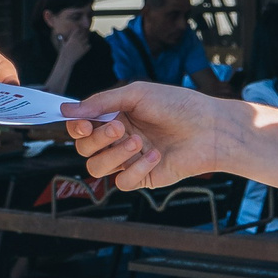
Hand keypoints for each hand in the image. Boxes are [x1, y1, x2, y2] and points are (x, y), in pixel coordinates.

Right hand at [58, 28, 90, 62]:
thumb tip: (61, 37)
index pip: (77, 30)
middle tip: (82, 39)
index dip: (78, 30)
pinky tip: (85, 48)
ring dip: (86, 41)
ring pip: (87, 39)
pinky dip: (88, 46)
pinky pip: (89, 46)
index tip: (78, 33)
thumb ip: (62, 40)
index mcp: (72, 38)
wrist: (66, 60)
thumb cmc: (63, 53)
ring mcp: (81, 45)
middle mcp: (77, 40)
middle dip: (83, 35)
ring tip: (83, 44)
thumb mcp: (62, 45)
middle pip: (83, 33)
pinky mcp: (84, 50)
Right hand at [63, 82, 238, 190]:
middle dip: (97, 139)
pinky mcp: (143, 177)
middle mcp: (118, 139)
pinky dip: (134, 170)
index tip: (82, 123)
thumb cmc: (178, 105)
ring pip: (97, 168)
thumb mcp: (137, 94)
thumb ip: (101, 103)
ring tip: (138, 142)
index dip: (76, 126)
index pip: (81, 126)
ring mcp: (129, 160)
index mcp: (114, 116)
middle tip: (120, 127)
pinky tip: (155, 156)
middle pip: (84, 148)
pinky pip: (122, 182)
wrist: (211, 128)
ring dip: (113, 155)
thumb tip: (66, 109)